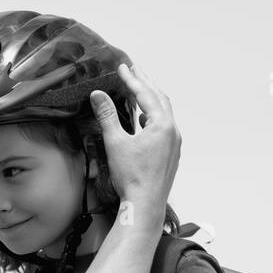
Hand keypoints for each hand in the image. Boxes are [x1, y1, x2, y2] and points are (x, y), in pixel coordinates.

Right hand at [90, 63, 180, 210]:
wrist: (145, 205)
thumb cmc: (132, 177)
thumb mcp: (116, 143)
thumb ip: (107, 116)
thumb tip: (98, 95)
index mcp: (162, 125)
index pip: (146, 94)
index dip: (132, 79)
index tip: (122, 67)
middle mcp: (173, 131)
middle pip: (160, 99)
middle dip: (145, 83)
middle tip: (134, 70)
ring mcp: (174, 144)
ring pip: (164, 113)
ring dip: (151, 99)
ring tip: (139, 89)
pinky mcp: (171, 155)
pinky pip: (165, 127)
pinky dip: (154, 117)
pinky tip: (144, 119)